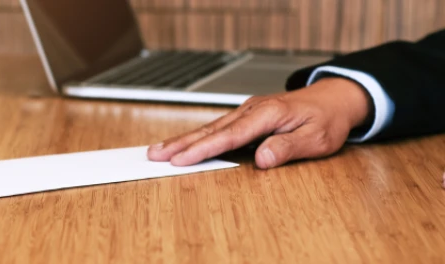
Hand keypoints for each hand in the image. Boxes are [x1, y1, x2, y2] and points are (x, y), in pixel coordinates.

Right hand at [147, 78, 371, 168]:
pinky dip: (197, 136)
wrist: (334, 98)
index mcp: (267, 115)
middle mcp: (252, 110)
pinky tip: (184, 144)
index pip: (228, 136)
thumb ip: (287, 148)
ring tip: (159, 150)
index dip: (202, 149)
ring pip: (210, 127)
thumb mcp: (316, 139)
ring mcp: (247, 111)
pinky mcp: (246, 116)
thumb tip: (262, 159)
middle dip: (180, 143)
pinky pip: (217, 127)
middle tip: (154, 154)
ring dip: (183, 140)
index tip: (180, 160)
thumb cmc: (327, 120)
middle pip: (210, 130)